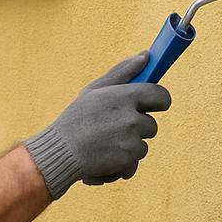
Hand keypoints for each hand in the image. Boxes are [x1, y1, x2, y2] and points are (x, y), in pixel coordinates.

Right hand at [24, 52, 171, 197]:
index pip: (161, 96)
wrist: (59, 152)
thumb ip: (123, 71)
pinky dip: (122, 165)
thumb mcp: (95, 90)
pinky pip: (135, 163)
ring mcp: (131, 141)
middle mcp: (132, 118)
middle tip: (112, 128)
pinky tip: (103, 159)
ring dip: (127, 147)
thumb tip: (146, 55)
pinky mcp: (127, 161)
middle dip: (136, 128)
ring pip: (143, 145)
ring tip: (103, 144)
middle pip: (151, 125)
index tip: (151, 106)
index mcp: (125, 96)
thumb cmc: (76, 118)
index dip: (159, 101)